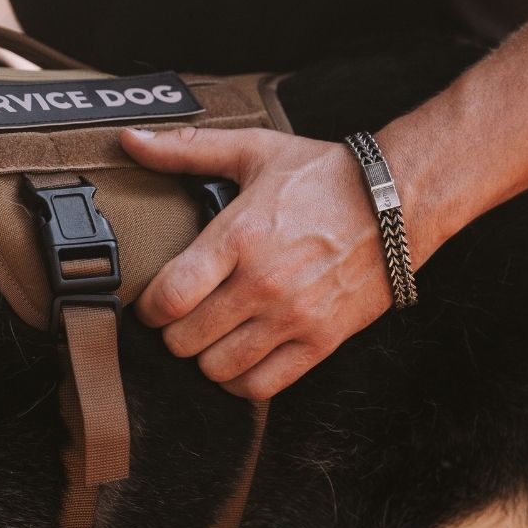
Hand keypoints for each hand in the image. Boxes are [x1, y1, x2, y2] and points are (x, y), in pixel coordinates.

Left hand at [119, 126, 394, 398]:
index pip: (169, 296)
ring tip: (212, 334)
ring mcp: (294, 317)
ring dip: (205, 356)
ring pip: (217, 368)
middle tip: (183, 315)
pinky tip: (241, 356)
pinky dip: (241, 380)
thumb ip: (188, 149)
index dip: (148, 306)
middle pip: (184, 339)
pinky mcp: (321, 341)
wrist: (396, 201)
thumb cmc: (323, 176)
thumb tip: (131, 141)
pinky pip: (262, 386)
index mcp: (240, 236)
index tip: (153, 301)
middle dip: (174, 330)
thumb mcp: (254, 151)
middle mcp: (263, 283)